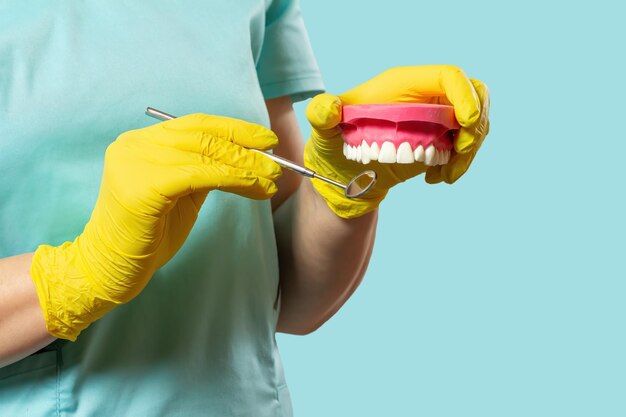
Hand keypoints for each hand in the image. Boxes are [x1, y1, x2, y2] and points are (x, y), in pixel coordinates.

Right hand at [30, 113, 281, 339]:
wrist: (109, 269)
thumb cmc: (147, 235)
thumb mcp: (181, 194)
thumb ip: (203, 170)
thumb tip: (248, 158)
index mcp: (141, 142)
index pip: (196, 125)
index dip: (235, 129)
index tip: (266, 139)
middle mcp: (135, 145)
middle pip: (202, 135)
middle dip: (245, 147)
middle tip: (277, 161)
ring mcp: (135, 163)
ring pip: (205, 154)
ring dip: (246, 166)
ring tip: (272, 178)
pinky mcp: (143, 187)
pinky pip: (199, 175)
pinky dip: (232, 179)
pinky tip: (255, 187)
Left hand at [304, 65, 489, 217]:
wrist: (345, 170)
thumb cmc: (334, 142)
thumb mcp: (324, 129)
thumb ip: (322, 115)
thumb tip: (329, 109)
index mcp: (403, 84)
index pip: (447, 75)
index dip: (464, 94)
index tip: (465, 123)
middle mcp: (425, 96)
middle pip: (473, 95)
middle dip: (475, 125)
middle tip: (460, 152)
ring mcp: (437, 117)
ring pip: (475, 123)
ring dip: (469, 152)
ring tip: (445, 177)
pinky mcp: (442, 138)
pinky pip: (467, 144)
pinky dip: (461, 163)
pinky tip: (438, 179)